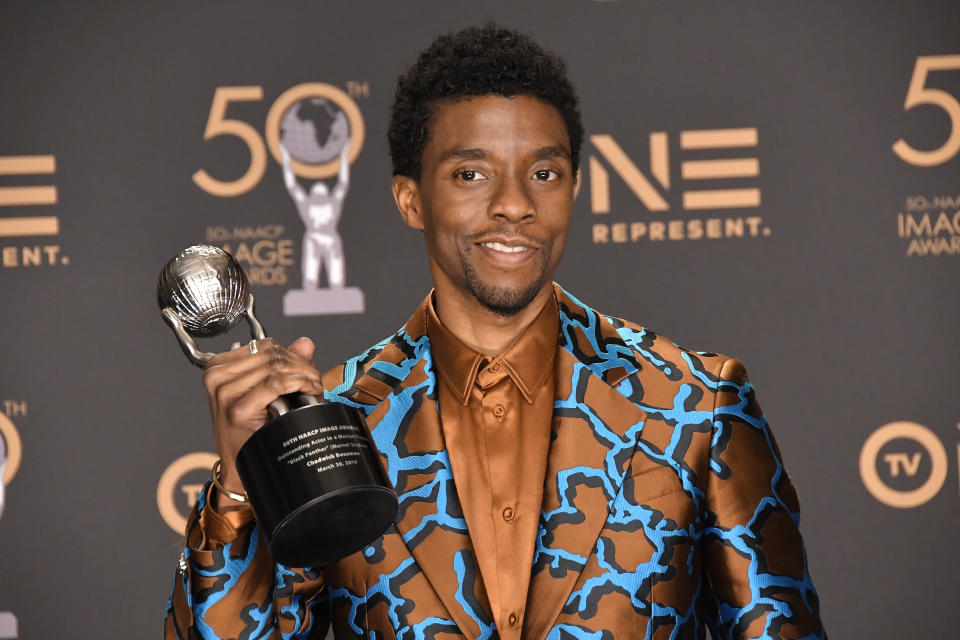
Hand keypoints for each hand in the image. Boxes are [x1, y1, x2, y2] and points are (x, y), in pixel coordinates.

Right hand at [202, 337, 323, 505]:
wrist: (241, 465)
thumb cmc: (250, 429)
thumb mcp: (264, 390)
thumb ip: (284, 364)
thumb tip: (305, 343)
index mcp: (219, 366)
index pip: (265, 345)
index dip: (293, 354)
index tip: (308, 369)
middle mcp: (217, 376)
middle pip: (273, 356)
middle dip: (302, 366)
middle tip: (316, 381)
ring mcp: (225, 393)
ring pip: (276, 368)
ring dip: (304, 376)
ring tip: (313, 388)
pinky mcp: (237, 409)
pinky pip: (275, 385)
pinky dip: (297, 385)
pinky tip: (308, 392)